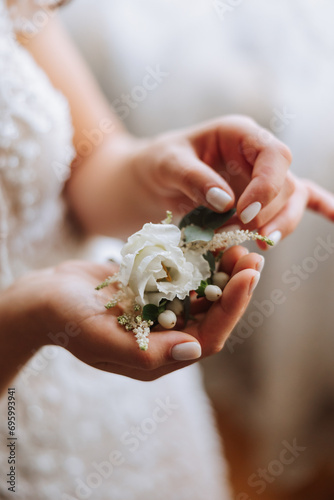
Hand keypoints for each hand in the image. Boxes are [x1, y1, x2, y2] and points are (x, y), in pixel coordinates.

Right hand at [34, 252, 260, 380]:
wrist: (45, 297)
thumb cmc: (66, 319)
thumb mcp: (100, 337)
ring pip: (202, 295)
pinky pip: (184, 278)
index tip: (248, 275)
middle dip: (235, 287)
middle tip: (252, 255)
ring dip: (222, 272)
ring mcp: (161, 313)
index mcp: (158, 357)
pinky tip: (210, 243)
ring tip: (236, 245)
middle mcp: (166, 337)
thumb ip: (146, 352)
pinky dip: (199, 263)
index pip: (208, 337)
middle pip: (213, 315)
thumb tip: (196, 350)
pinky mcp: (154, 291)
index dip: (232, 308)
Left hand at [129, 115, 333, 245]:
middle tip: (240, 237)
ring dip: (280, 225)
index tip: (244, 216)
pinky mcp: (259, 198)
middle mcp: (255, 154)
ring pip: (291, 200)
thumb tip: (226, 203)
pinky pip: (297, 198)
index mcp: (238, 135)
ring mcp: (260, 177)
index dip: (266, 187)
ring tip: (260, 245)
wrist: (149, 180)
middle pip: (285, 183)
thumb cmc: (155, 164)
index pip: (272, 155)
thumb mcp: (166, 164)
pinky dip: (320, 205)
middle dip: (267, 214)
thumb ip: (194, 178)